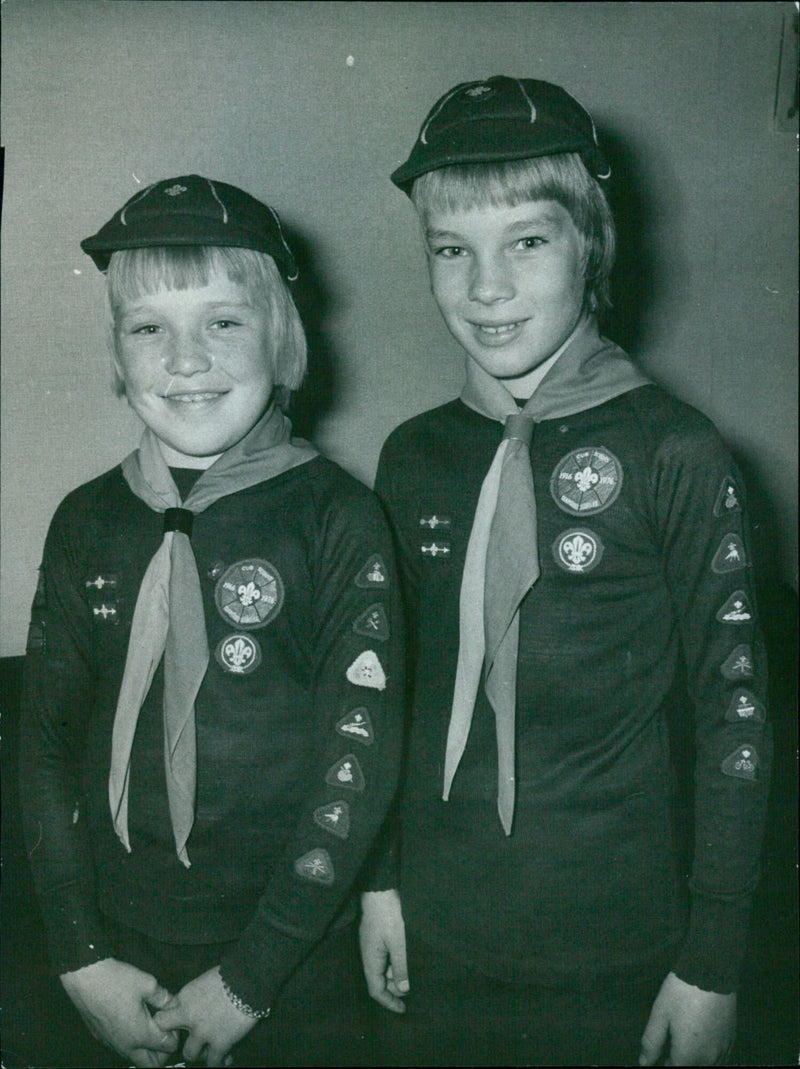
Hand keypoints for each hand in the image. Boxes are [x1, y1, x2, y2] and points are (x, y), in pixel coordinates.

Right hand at [60, 958, 179, 1067]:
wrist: (85, 978)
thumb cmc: (117, 980)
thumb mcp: (148, 983)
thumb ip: (165, 997)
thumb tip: (174, 1004)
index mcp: (141, 1034)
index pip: (168, 1048)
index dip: (175, 1034)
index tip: (172, 1020)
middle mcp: (126, 1045)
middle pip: (151, 1064)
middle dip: (162, 1053)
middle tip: (164, 1031)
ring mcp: (111, 1043)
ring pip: (134, 1058)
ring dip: (146, 1049)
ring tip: (149, 1025)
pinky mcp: (101, 1038)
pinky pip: (121, 1049)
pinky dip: (131, 1043)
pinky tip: (132, 1022)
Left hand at [154, 965, 256, 1066]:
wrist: (249, 979)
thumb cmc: (230, 973)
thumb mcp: (203, 981)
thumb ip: (193, 997)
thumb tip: (192, 1006)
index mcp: (184, 999)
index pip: (163, 1018)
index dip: (170, 1023)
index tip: (178, 1024)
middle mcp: (188, 1018)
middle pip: (171, 1040)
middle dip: (180, 1041)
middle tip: (191, 1039)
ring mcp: (203, 1032)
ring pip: (191, 1055)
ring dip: (200, 1052)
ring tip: (210, 1049)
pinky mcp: (220, 1043)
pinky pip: (214, 1062)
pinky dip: (220, 1062)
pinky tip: (226, 1059)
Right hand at [359, 888, 409, 1012]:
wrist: (378, 891)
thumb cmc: (388, 916)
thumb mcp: (398, 942)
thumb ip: (401, 967)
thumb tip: (404, 990)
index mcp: (371, 961)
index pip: (376, 990)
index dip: (389, 1002)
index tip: (403, 1009)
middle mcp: (368, 957)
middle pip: (379, 982)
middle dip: (394, 990)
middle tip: (411, 991)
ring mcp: (371, 948)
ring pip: (382, 970)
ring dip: (395, 976)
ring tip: (410, 977)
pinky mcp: (375, 940)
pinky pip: (383, 960)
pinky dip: (393, 965)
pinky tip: (404, 962)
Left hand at [639, 971, 735, 1064]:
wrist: (711, 972)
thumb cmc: (681, 993)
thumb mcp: (660, 1014)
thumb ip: (651, 1042)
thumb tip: (644, 1062)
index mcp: (688, 1055)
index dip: (664, 1063)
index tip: (659, 1054)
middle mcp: (708, 1058)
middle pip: (691, 1067)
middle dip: (678, 1061)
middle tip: (669, 1047)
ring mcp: (723, 1049)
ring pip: (707, 1065)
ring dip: (694, 1059)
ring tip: (683, 1043)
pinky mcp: (731, 1039)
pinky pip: (720, 1058)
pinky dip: (708, 1055)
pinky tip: (700, 1042)